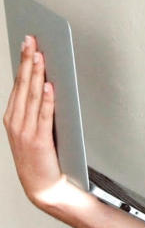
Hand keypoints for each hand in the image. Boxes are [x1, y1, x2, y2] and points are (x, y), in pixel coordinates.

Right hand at [4, 36, 74, 208]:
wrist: (45, 188)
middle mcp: (15, 122)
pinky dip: (46, 99)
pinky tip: (49, 85)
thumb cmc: (43, 157)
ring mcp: (25, 132)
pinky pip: (43, 115)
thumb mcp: (33, 130)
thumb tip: (47, 80)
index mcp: (12, 118)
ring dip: (36, 74)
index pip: (18, 84)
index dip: (23, 62)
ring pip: (31, 96)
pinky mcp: (39, 141)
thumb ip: (37, 108)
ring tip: (41, 55)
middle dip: (28, 60)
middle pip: (23, 85)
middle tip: (33, 40)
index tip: (28, 42)